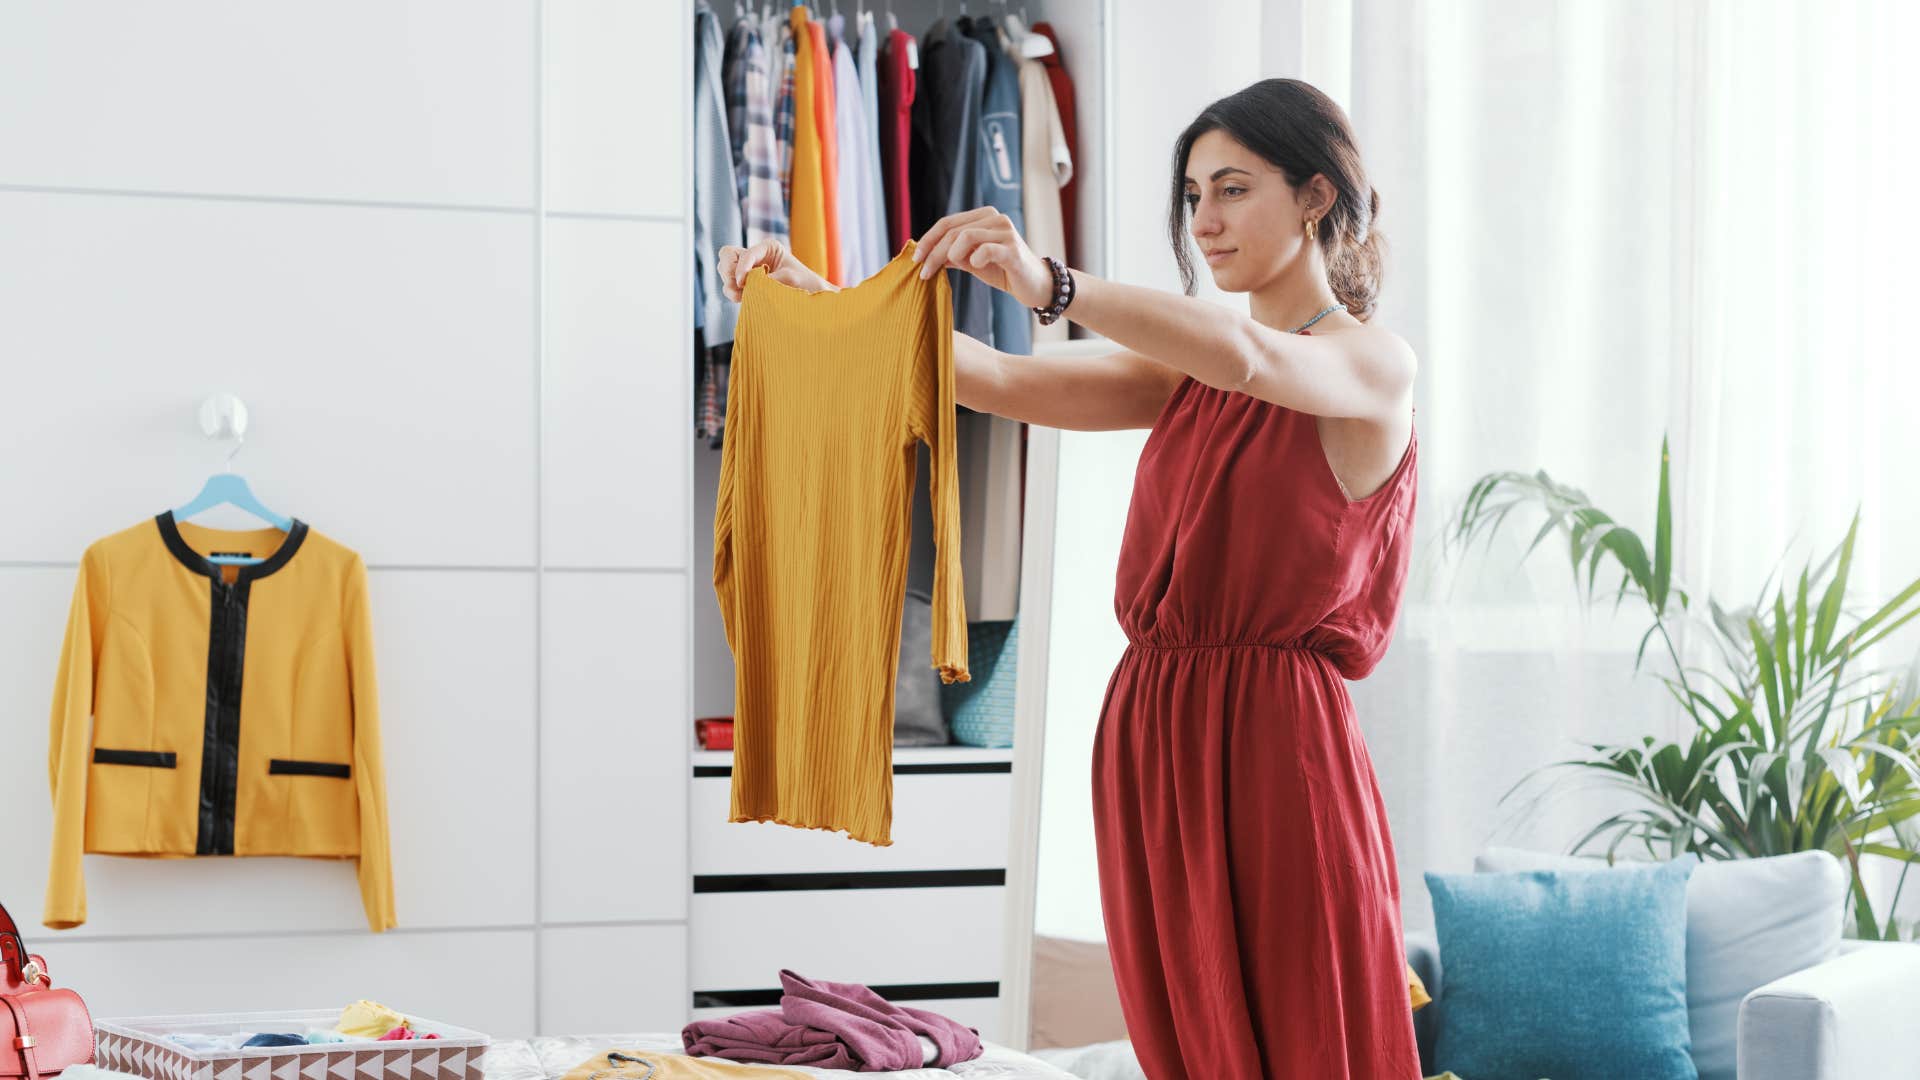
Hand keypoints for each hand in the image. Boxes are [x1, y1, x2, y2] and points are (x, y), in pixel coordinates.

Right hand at [717, 239, 833, 301]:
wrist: (813, 297)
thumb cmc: (807, 284)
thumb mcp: (793, 279)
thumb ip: (773, 279)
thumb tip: (752, 285)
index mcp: (768, 247)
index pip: (746, 253)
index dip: (741, 268)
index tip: (743, 284)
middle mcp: (756, 255)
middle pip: (727, 255)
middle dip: (729, 271)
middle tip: (738, 287)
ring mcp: (749, 269)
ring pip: (725, 269)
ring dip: (728, 283)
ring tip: (740, 296)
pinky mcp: (747, 283)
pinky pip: (730, 284)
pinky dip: (732, 292)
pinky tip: (742, 298)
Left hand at [913, 208, 1054, 308]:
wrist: (1035, 285)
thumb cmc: (1004, 271)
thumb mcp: (972, 262)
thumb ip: (953, 255)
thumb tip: (925, 255)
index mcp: (984, 216)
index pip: (948, 223)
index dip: (928, 240)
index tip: (915, 259)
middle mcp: (995, 218)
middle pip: (953, 230)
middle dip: (933, 252)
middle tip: (923, 272)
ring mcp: (1005, 232)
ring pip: (965, 236)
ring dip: (949, 255)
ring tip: (945, 269)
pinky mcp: (1013, 249)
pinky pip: (986, 250)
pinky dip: (974, 259)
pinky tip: (974, 266)